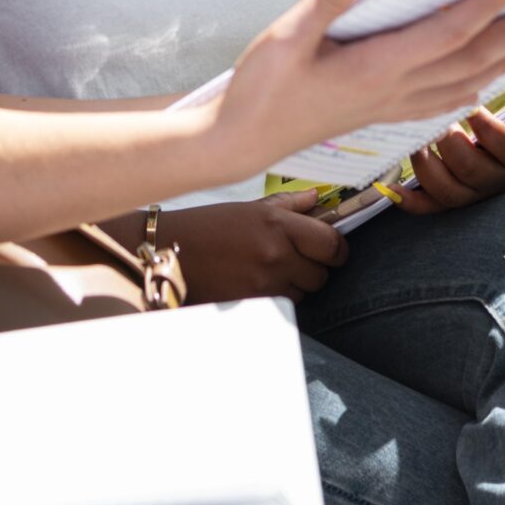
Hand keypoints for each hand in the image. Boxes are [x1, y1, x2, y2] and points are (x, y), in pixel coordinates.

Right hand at [159, 197, 346, 303]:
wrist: (168, 252)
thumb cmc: (208, 226)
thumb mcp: (249, 208)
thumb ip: (289, 205)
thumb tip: (316, 199)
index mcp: (277, 224)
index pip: (332, 244)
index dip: (337, 249)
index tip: (331, 249)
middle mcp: (274, 255)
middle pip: (321, 275)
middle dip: (313, 269)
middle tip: (293, 259)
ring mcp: (263, 283)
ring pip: (303, 294)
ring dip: (294, 286)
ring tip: (268, 270)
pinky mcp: (252, 305)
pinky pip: (282, 305)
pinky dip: (276, 297)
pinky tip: (257, 283)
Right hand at [218, 0, 504, 174]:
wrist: (239, 144)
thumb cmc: (258, 87)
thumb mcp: (282, 36)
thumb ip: (325, 1)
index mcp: (375, 66)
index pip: (449, 32)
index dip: (491, 5)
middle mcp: (392, 90)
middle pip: (470, 59)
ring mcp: (388, 107)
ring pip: (463, 84)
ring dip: (504, 63)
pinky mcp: (378, 115)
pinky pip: (439, 104)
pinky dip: (470, 91)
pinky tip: (480, 89)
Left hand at [396, 67, 504, 215]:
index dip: (488, 129)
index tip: (474, 106)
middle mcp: (498, 183)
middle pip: (472, 172)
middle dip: (453, 146)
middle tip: (441, 123)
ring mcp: (473, 198)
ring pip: (448, 193)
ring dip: (429, 168)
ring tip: (420, 144)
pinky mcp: (449, 207)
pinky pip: (428, 210)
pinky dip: (409, 200)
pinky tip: (392, 186)